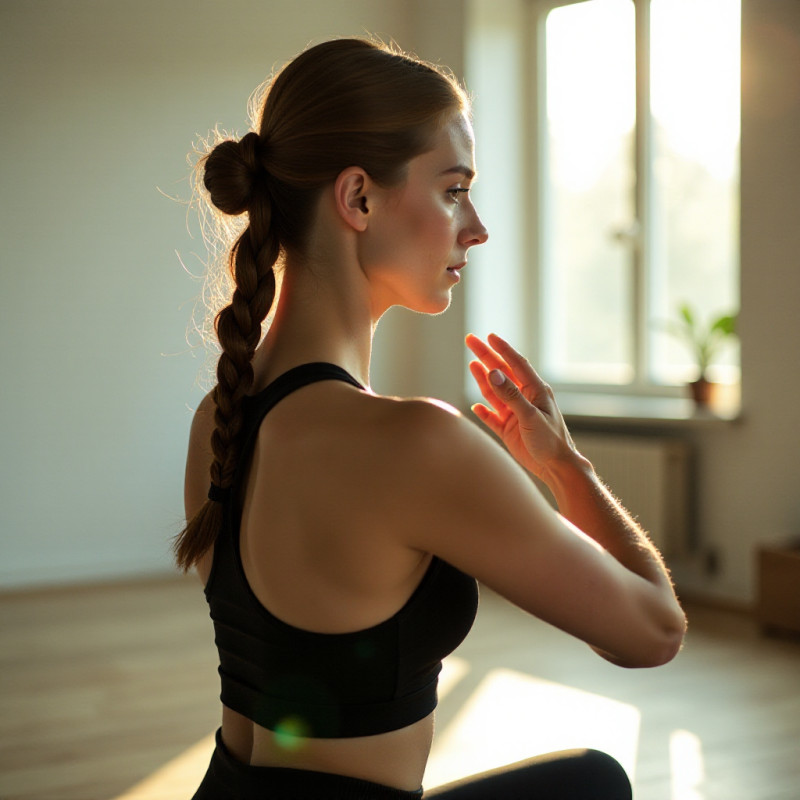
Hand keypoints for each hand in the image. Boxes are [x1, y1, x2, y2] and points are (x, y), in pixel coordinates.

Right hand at [466, 333, 580, 482]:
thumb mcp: (530, 416)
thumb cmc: (550, 440)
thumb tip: (493, 372)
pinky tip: (476, 406)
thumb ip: (511, 395)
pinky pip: (492, 418)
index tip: (489, 336)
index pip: (516, 363)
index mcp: (535, 391)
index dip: (502, 349)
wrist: (555, 467)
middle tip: (470, 341)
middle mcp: (524, 399)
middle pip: (502, 373)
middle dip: (486, 357)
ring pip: (495, 393)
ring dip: (483, 379)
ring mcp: (515, 414)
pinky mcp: (509, 430)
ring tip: (472, 364)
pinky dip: (484, 411)